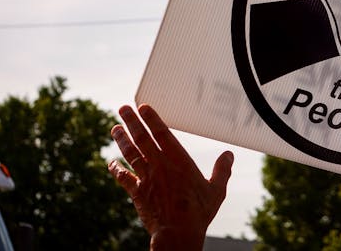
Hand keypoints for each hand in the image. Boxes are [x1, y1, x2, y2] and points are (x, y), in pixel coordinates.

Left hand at [108, 104, 233, 249]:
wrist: (177, 234)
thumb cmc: (198, 212)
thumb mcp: (216, 191)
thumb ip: (222, 171)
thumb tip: (229, 154)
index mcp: (179, 162)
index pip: (163, 134)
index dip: (152, 119)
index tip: (143, 106)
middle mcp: (160, 166)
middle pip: (142, 139)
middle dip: (132, 122)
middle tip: (123, 108)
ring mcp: (146, 178)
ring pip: (131, 154)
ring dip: (122, 140)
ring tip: (114, 128)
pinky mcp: (137, 192)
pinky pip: (123, 178)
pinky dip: (116, 169)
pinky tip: (111, 162)